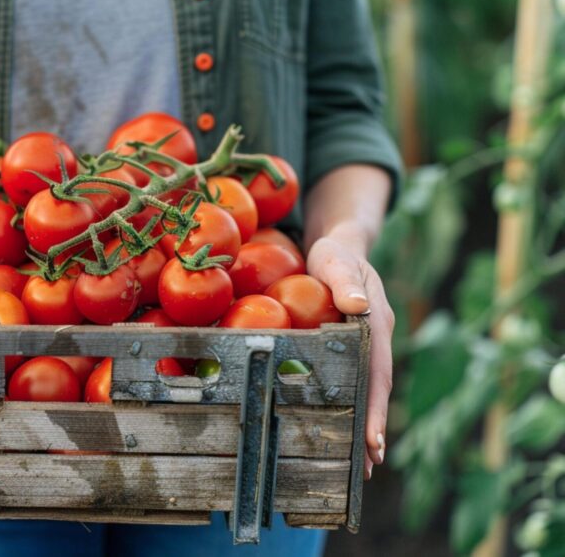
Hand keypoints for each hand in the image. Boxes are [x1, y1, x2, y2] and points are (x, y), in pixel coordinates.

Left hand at [306, 225, 393, 480]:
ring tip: (359, 466)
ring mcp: (367, 347)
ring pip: (367, 392)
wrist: (338, 246)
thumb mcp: (336, 257)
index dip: (375, 406)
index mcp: (376, 323)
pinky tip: (339, 430)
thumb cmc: (334, 252)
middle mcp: (376, 340)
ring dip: (364, 425)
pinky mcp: (353, 350)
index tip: (372, 438)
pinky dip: (351, 408)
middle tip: (367, 467)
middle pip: (376, 390)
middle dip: (373, 428)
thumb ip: (343, 277)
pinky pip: (354, 383)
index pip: (377, 371)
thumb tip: (355, 304)